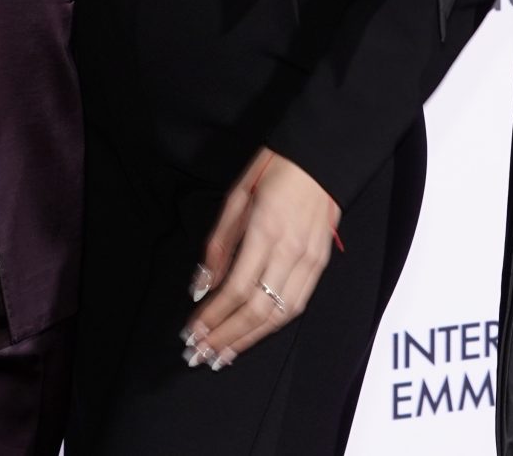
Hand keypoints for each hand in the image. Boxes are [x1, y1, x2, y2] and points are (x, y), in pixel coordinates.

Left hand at [181, 148, 339, 368]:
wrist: (320, 157)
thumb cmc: (273, 171)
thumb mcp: (235, 198)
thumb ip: (218, 245)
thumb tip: (202, 286)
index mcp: (265, 231)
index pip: (235, 288)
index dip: (213, 316)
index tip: (192, 332)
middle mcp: (289, 252)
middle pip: (256, 310)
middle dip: (226, 337)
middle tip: (202, 355)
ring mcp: (309, 261)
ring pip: (279, 315)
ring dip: (248, 339)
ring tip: (224, 356)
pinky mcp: (320, 265)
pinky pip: (297, 305)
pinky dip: (273, 326)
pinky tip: (254, 335)